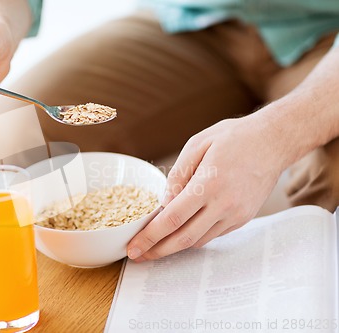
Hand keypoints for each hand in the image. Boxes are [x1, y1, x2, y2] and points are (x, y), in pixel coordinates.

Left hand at [127, 114, 287, 260]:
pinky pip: (213, 234)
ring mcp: (236, 215)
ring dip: (174, 247)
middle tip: (138, 256)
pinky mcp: (244, 219)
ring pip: (198, 240)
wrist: (273, 142)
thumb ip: (177, 175)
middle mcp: (224, 205)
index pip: (172, 219)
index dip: (149, 237)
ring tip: (154, 246)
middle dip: (157, 251)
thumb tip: (163, 203)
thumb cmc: (233, 138)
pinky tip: (180, 233)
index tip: (133, 247)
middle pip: (183, 238)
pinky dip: (193, 237)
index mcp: (209, 184)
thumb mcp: (197, 145)